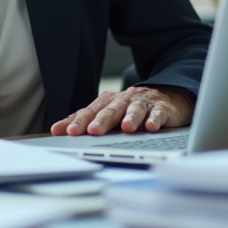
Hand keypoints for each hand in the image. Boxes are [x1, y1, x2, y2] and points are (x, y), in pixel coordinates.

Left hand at [49, 85, 194, 135]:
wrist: (168, 95)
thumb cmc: (133, 108)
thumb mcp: (110, 114)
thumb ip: (87, 121)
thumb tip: (58, 130)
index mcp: (108, 102)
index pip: (89, 111)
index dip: (77, 121)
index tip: (65, 131)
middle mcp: (123, 100)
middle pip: (110, 109)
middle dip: (101, 120)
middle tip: (92, 131)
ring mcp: (143, 103)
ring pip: (135, 109)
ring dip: (129, 118)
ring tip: (125, 128)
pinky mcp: (162, 107)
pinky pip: (158, 113)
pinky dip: (154, 119)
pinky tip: (151, 127)